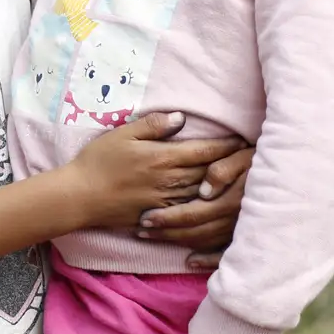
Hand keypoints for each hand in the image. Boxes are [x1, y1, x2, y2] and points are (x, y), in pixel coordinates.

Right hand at [66, 112, 243, 229]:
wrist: (81, 196)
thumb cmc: (98, 162)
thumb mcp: (121, 135)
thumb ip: (153, 125)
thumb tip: (181, 118)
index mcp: (163, 157)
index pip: (205, 150)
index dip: (227, 146)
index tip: (244, 141)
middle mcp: (171, 180)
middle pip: (211, 172)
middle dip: (233, 165)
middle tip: (252, 159)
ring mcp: (168, 200)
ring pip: (205, 192)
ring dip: (224, 186)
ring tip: (242, 180)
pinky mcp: (162, 214)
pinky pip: (193, 209)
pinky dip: (208, 204)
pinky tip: (217, 202)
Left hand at [137, 146, 252, 268]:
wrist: (295, 175)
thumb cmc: (261, 159)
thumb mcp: (242, 156)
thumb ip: (223, 170)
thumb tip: (204, 191)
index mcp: (232, 199)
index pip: (192, 213)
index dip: (167, 217)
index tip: (144, 218)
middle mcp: (237, 219)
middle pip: (195, 230)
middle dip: (166, 231)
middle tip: (142, 230)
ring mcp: (244, 231)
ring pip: (206, 241)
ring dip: (179, 242)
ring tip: (154, 238)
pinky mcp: (251, 239)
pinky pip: (228, 254)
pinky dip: (208, 260)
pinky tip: (190, 261)